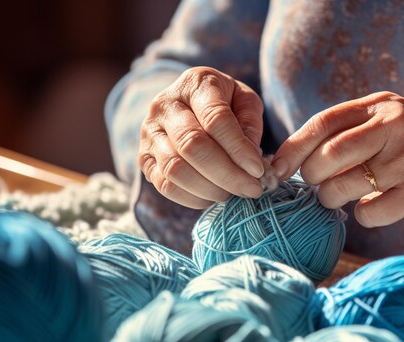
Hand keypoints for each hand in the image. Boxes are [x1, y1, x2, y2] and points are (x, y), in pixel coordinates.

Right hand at [139, 66, 264, 208]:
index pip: (216, 118)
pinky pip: (165, 185)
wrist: (190, 105)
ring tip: (233, 193)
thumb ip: (251, 126)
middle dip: (227, 174)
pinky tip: (213, 196)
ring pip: (176, 168)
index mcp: (196, 83)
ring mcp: (149, 132)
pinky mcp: (144, 158)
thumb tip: (250, 162)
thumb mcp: (246, 101)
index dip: (239, 149)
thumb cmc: (226, 103)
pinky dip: (192, 198)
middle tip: (252, 189)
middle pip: (193, 145)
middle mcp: (165, 105)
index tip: (259, 170)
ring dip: (210, 189)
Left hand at [272, 92, 403, 226]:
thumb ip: (351, 129)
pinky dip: (363, 216)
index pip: (322, 124)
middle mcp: (393, 127)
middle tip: (317, 185)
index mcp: (380, 105)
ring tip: (343, 195)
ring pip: (342, 189)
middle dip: (311, 179)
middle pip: (326, 159)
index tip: (276, 168)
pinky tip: (377, 206)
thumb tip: (297, 158)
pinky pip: (369, 214)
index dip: (292, 149)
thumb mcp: (391, 117)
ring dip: (332, 199)